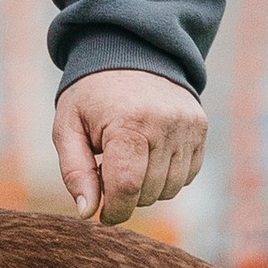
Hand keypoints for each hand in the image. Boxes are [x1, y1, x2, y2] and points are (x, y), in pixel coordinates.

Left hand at [54, 69, 206, 226]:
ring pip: (169, 189)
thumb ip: (75, 171)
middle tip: (109, 168)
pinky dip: (167, 175)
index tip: (103, 215)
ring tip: (129, 158)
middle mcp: (164, 125)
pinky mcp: (200, 128)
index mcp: (127, 123)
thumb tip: (88, 213)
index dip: (114, 211)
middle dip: (125, 193)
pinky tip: (149, 153)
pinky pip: (187, 176)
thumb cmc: (92, 95)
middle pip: (147, 193)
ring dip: (147, 186)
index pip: (126, 187)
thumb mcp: (67, 127)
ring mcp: (187, 126)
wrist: (129, 52)